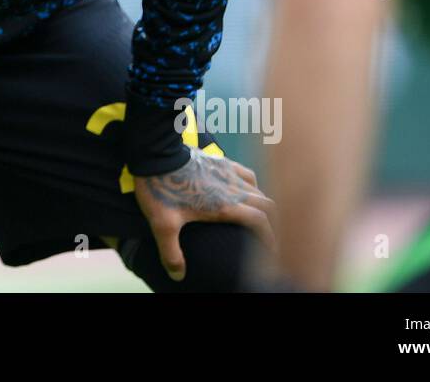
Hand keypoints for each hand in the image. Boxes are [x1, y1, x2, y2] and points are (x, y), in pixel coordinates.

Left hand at [134, 148, 275, 281]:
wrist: (156, 153)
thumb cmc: (160, 189)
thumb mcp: (163, 225)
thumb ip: (171, 253)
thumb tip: (178, 276)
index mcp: (224, 206)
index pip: (259, 221)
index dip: (270, 237)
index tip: (272, 250)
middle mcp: (232, 189)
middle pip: (266, 204)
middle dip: (272, 221)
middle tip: (269, 234)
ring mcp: (227, 172)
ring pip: (257, 188)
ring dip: (262, 202)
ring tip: (258, 215)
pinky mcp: (219, 161)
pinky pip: (245, 173)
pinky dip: (251, 184)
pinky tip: (244, 188)